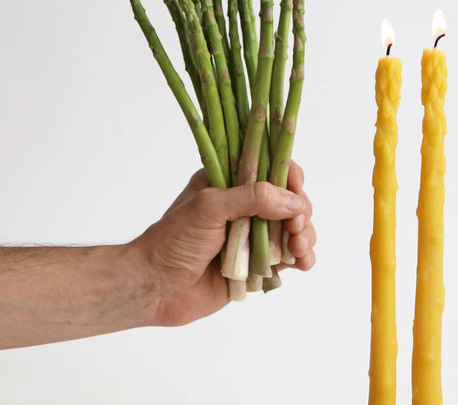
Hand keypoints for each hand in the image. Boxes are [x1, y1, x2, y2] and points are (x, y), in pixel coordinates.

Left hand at [130, 161, 315, 326]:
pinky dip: (302, 258)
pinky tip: (304, 262)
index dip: (289, 176)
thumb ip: (252, 199)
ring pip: (295, 229)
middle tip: (295, 226)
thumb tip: (293, 201)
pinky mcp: (257, 265)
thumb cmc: (171, 241)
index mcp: (230, 182)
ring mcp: (253, 236)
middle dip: (301, 211)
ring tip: (299, 248)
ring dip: (305, 235)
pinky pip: (290, 258)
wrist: (153, 288)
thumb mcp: (209, 207)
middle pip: (290, 200)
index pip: (270, 168)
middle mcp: (245, 207)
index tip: (296, 188)